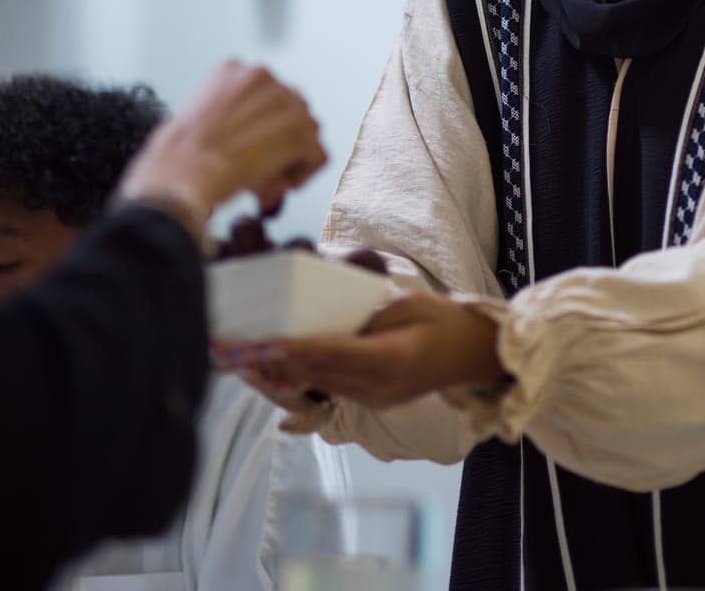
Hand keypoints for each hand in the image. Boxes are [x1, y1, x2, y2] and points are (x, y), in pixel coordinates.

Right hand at [120, 59, 325, 217]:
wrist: (178, 177)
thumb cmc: (174, 159)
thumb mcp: (193, 118)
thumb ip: (226, 113)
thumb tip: (247, 134)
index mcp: (233, 70)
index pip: (267, 95)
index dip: (260, 128)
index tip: (248, 149)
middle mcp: (261, 76)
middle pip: (290, 111)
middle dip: (277, 143)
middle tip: (258, 170)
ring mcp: (282, 99)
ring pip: (306, 132)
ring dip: (289, 160)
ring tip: (262, 181)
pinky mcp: (297, 128)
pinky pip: (317, 154)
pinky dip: (302, 174)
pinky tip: (277, 186)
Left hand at [214, 292, 503, 409]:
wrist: (473, 355)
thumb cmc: (444, 320)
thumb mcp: (409, 304)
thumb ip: (369, 311)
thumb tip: (328, 310)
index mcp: (391, 359)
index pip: (332, 352)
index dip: (293, 348)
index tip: (261, 342)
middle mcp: (377, 386)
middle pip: (316, 373)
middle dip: (272, 361)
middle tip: (232, 350)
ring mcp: (373, 398)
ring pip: (316, 384)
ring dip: (277, 372)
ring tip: (238, 360)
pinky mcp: (370, 400)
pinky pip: (328, 387)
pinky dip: (299, 376)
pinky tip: (272, 367)